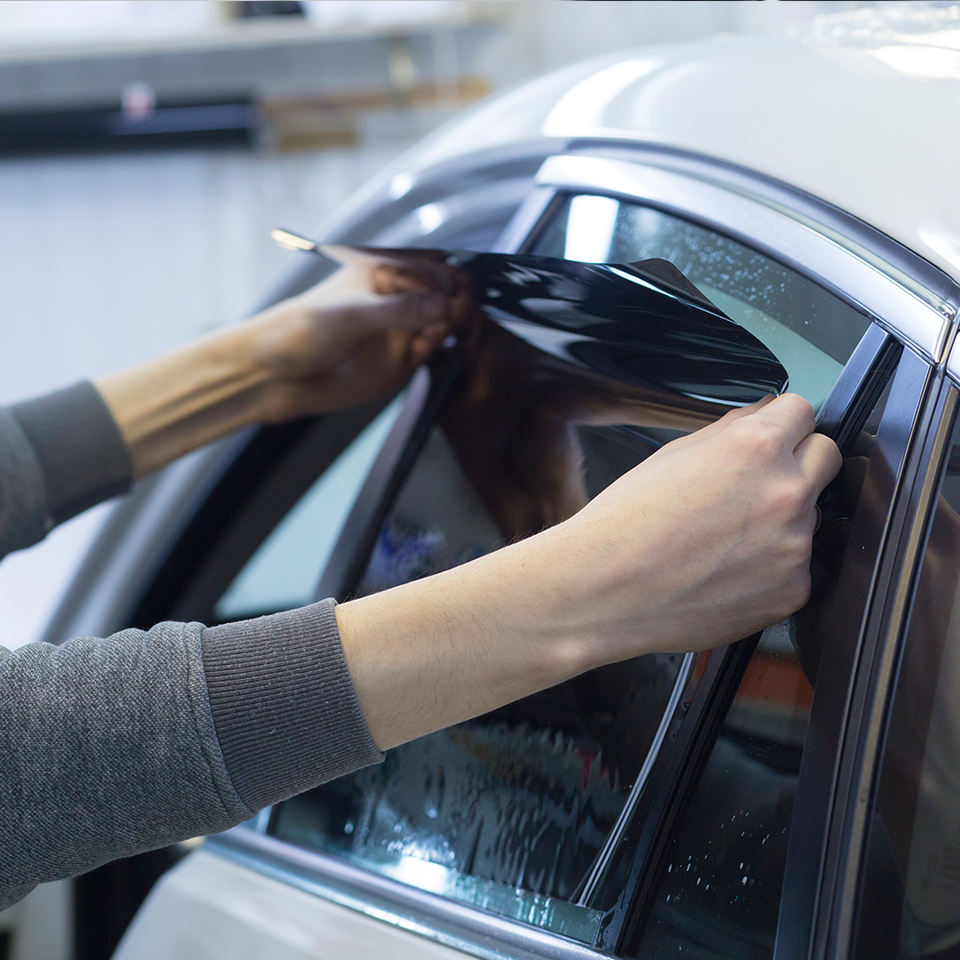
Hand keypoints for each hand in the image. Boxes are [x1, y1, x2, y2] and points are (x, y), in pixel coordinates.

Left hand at [246, 253, 463, 420]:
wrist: (274, 375)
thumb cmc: (298, 331)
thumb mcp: (350, 316)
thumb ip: (398, 311)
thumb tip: (442, 305)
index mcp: (382, 272)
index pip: (432, 266)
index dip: (452, 277)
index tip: (460, 291)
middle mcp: (397, 300)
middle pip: (445, 294)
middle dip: (459, 302)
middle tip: (459, 314)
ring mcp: (401, 331)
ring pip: (444, 323)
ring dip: (456, 326)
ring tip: (448, 330)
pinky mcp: (402, 362)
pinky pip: (434, 352)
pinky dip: (445, 350)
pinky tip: (440, 348)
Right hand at [534, 392, 840, 659]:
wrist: (604, 591)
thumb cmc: (625, 524)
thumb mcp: (672, 454)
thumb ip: (730, 429)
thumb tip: (764, 414)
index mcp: (756, 448)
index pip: (804, 411)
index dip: (781, 424)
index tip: (773, 437)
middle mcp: (786, 493)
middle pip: (827, 457)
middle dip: (798, 462)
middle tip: (755, 484)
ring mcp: (795, 546)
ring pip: (810, 515)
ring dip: (782, 518)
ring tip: (725, 538)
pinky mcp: (793, 591)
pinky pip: (797, 566)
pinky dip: (771, 567)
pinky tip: (727, 570)